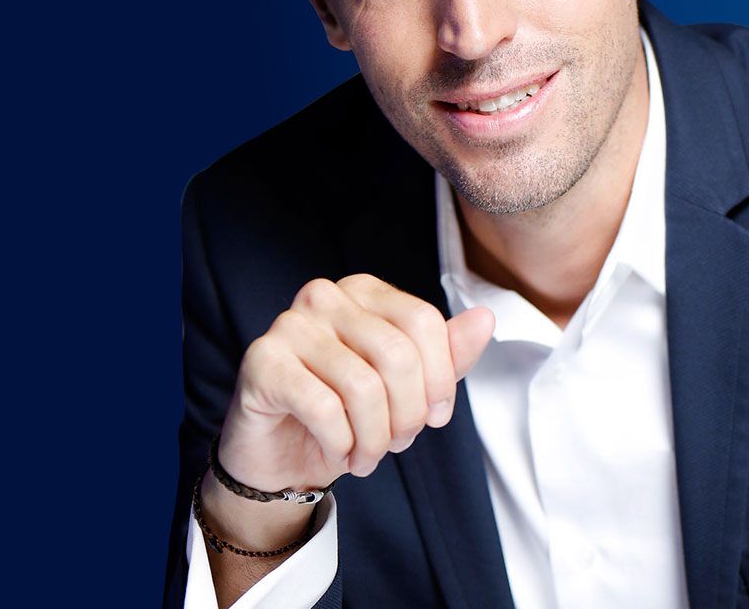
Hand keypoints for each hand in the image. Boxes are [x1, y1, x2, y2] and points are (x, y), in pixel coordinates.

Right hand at [218, 273, 495, 492]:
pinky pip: (323, 408)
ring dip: (374, 439)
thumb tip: (485, 318)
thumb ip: (446, 355)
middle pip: (396, 354)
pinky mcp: (262, 362)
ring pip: (362, 387)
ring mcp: (289, 325)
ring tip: (368, 456)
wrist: (282, 457)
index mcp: (364, 291)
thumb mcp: (407, 388)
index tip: (437, 418)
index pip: (423, 321)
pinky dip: (341, 444)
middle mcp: (324, 296)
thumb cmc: (347, 415)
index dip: (441, 379)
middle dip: (408, 415)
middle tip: (398, 444)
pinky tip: (338, 453)